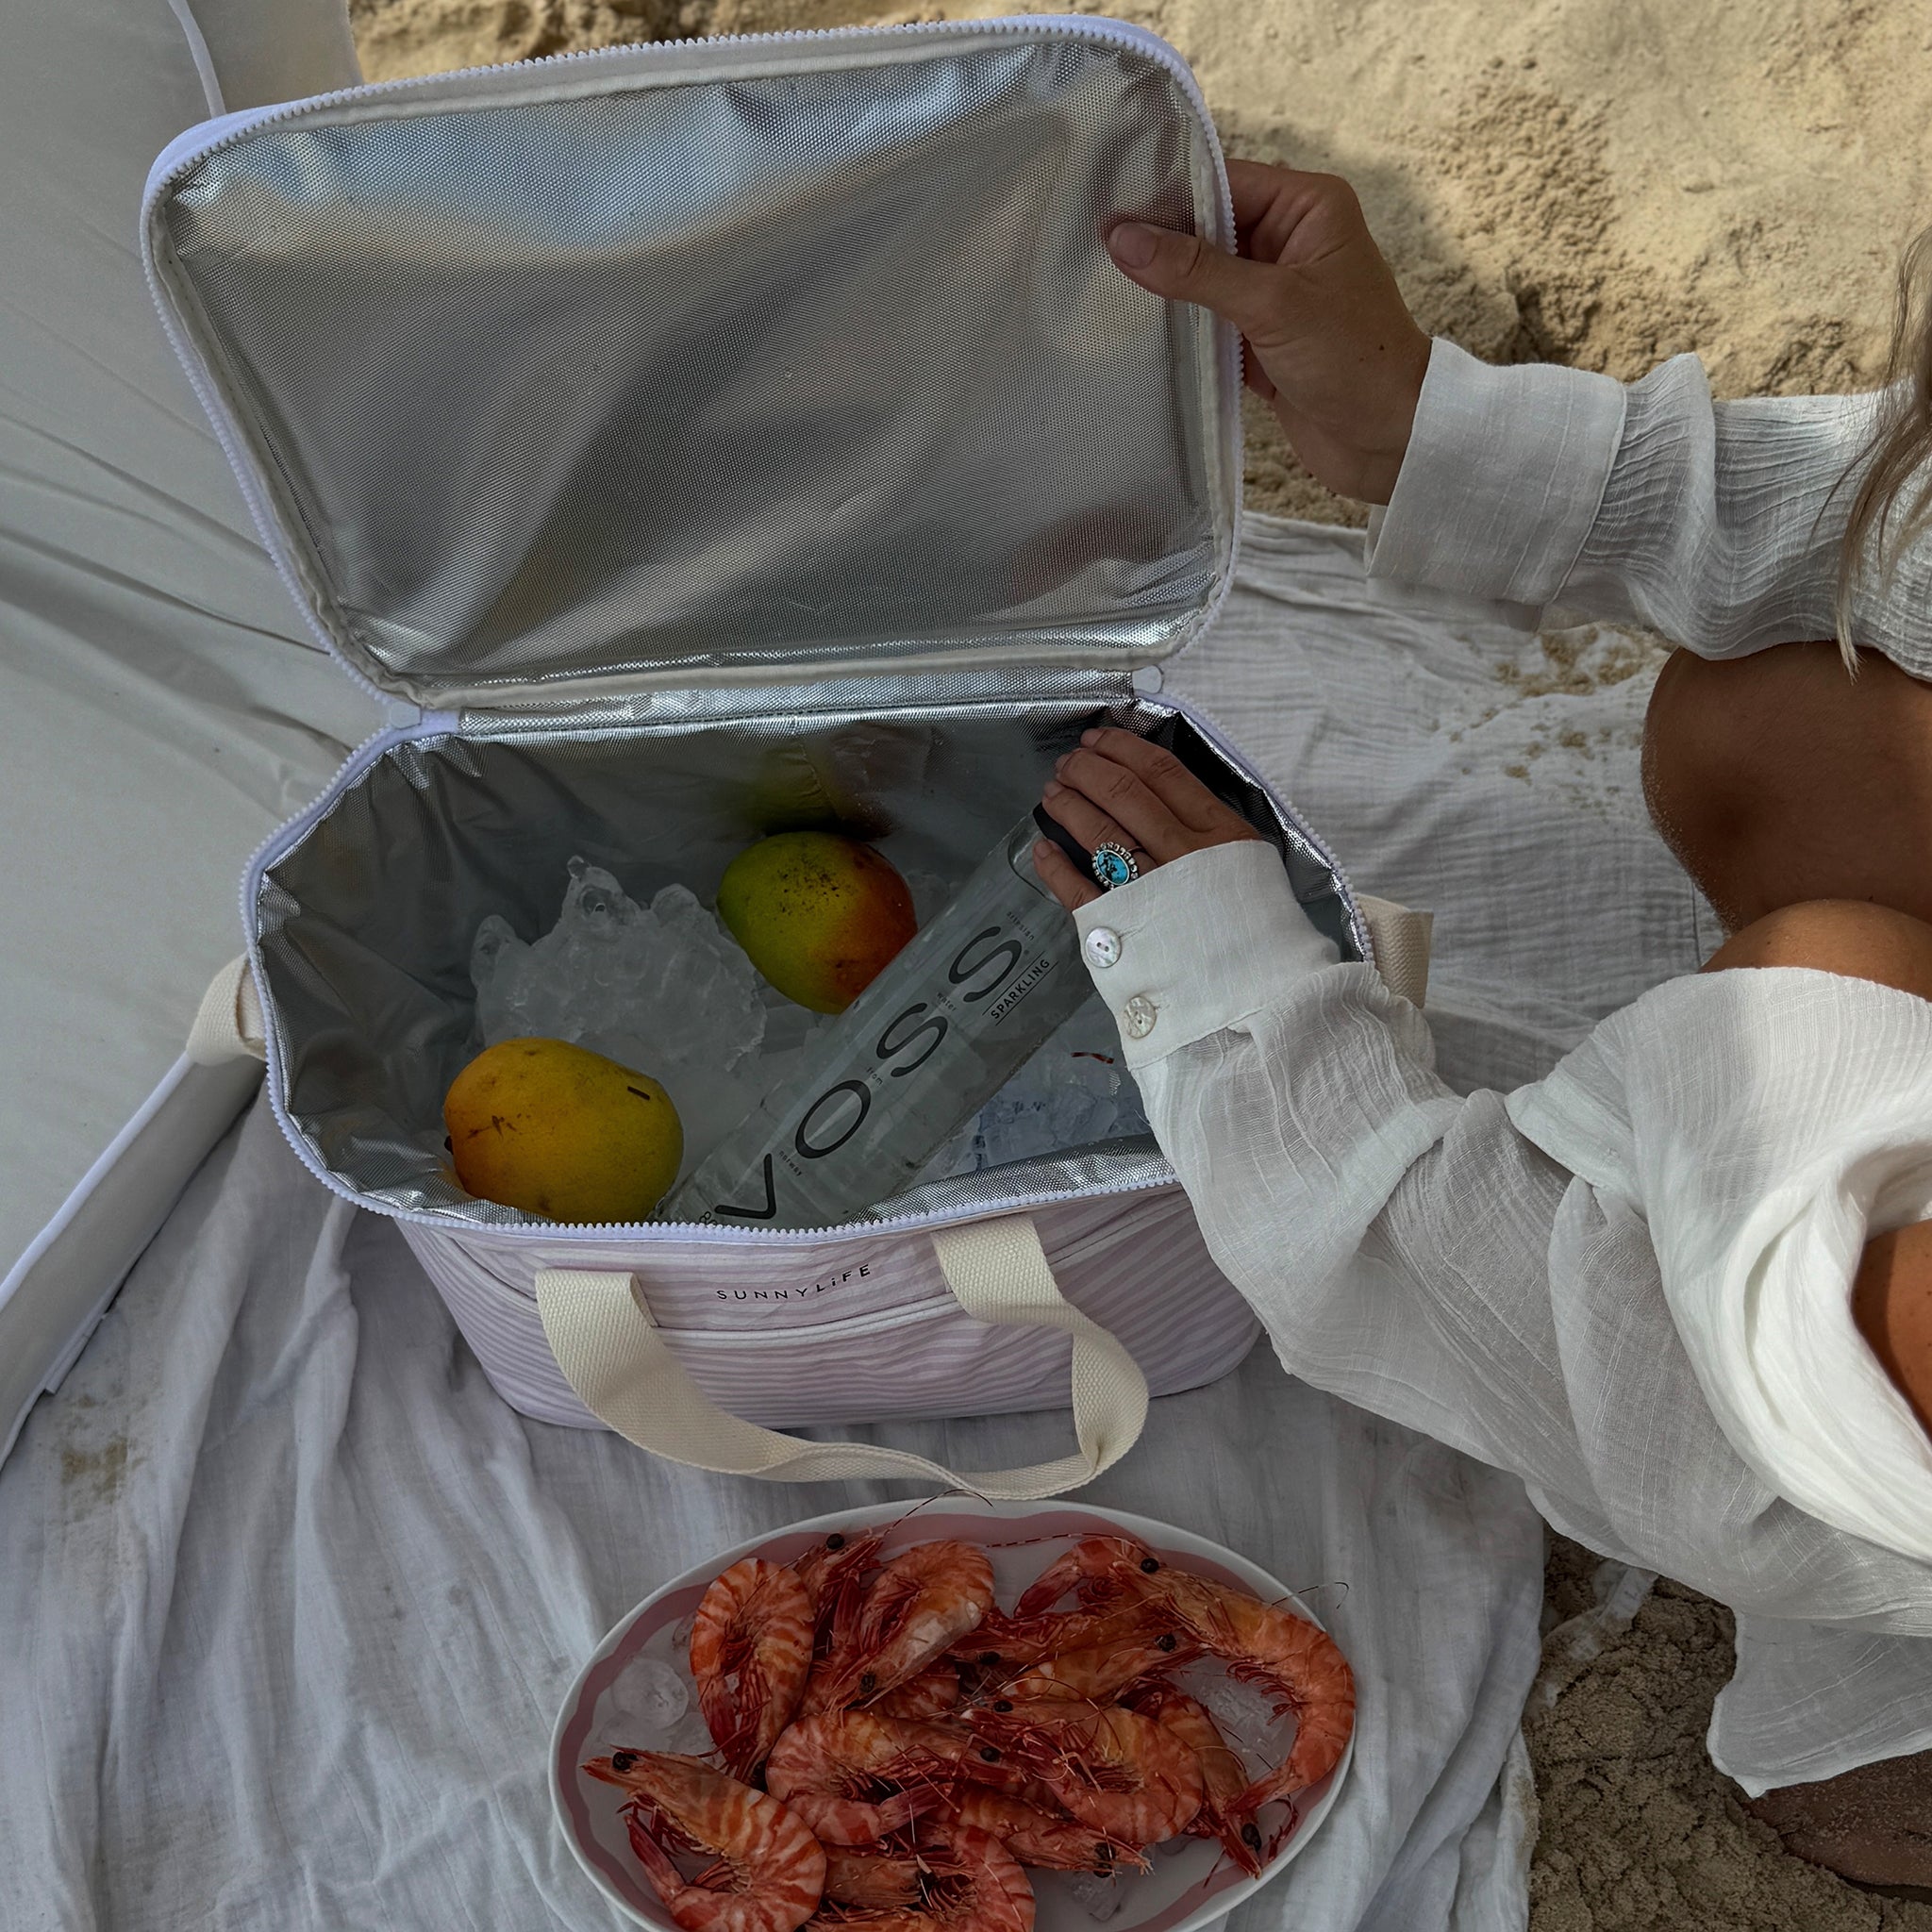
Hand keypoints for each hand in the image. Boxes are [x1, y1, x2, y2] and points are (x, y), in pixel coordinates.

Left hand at [1033, 727, 1262, 911]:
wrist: (1261, 997)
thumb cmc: (1260, 932)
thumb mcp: (1253, 867)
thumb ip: (1215, 835)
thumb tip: (1169, 804)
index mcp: (1220, 833)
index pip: (1162, 772)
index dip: (1122, 749)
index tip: (1098, 741)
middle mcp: (1183, 855)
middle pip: (1123, 794)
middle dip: (1087, 770)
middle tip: (1068, 764)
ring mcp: (1150, 891)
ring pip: (1097, 833)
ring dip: (1068, 806)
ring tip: (1052, 793)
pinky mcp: (1123, 928)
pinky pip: (1078, 889)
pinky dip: (1055, 865)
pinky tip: (1043, 847)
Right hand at [1107, 162, 1429, 503]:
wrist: (1392, 441)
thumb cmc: (1354, 359)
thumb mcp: (1272, 305)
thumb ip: (1196, 271)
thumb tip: (1122, 238)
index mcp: (1307, 207)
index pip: (1223, 182)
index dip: (1167, 195)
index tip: (1107, 210)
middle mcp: (1290, 240)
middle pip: (1207, 226)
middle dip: (1158, 241)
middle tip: (1092, 248)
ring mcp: (1273, 291)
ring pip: (1202, 275)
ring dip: (1164, 287)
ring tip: (1101, 286)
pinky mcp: (1260, 337)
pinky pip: (1207, 319)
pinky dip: (1178, 326)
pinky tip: (1134, 328)